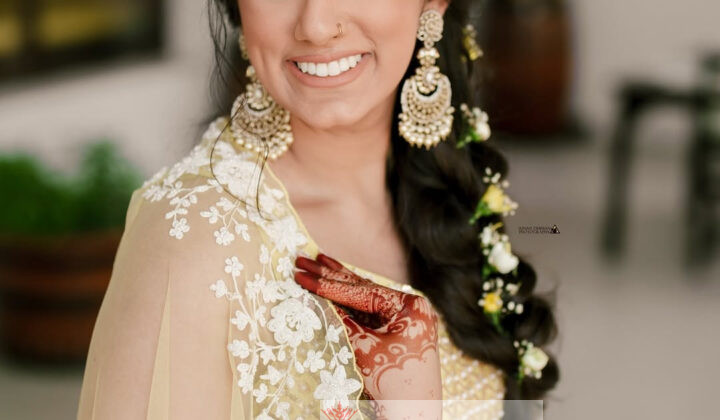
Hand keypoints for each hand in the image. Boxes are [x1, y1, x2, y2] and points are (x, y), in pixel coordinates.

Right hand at [294, 253, 441, 402]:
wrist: (411, 419)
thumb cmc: (394, 385)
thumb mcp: (364, 349)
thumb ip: (342, 322)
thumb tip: (318, 300)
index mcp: (411, 306)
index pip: (361, 291)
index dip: (327, 284)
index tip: (302, 273)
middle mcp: (410, 308)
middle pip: (363, 289)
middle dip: (331, 275)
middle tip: (304, 258)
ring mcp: (404, 321)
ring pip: (363, 301)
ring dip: (337, 286)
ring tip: (316, 264)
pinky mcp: (396, 335)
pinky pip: (367, 316)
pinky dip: (346, 306)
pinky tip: (329, 291)